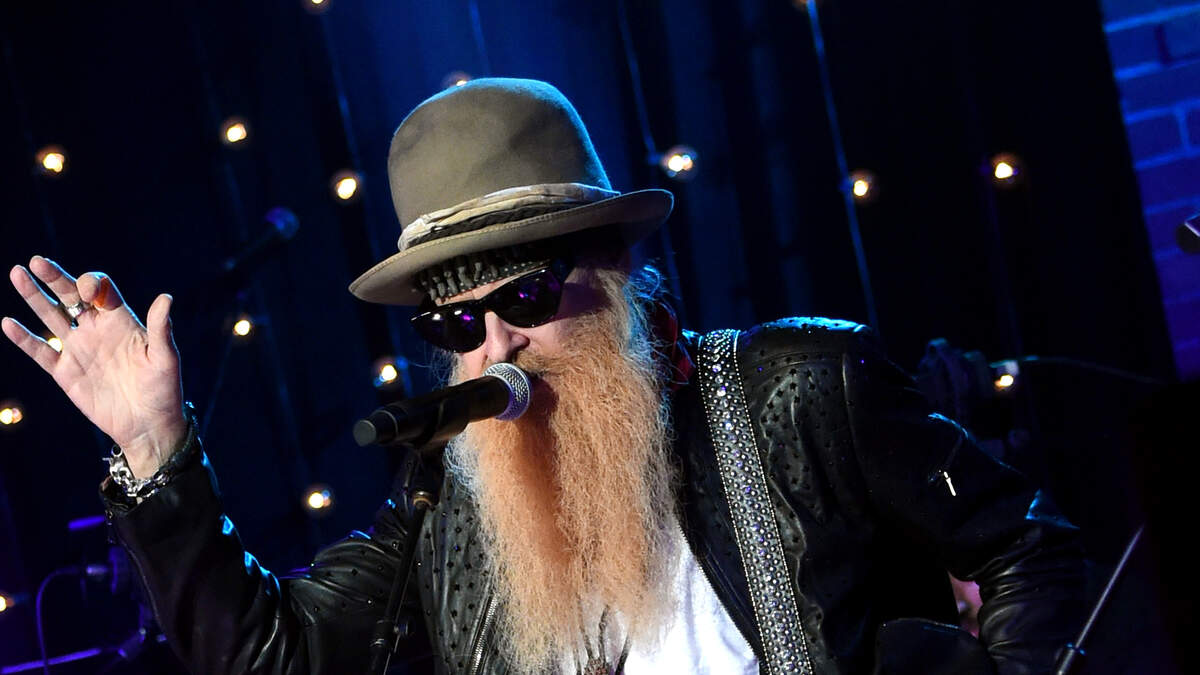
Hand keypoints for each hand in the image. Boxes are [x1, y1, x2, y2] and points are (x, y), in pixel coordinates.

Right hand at [2, 256, 186, 477]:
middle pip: (71, 296)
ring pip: (51, 316)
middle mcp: (97, 330)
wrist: (148, 425)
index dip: (92, 284)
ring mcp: (79, 349)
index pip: (102, 291)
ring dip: (34, 296)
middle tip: (37, 261)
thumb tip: (166, 297)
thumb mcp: (165, 358)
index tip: (88, 292)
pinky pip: (41, 351)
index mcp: (122, 322)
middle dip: (55, 278)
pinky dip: (23, 338)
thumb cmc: (163, 389)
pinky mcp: (65, 372)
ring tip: (17, 273)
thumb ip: (161, 328)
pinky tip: (8, 323)